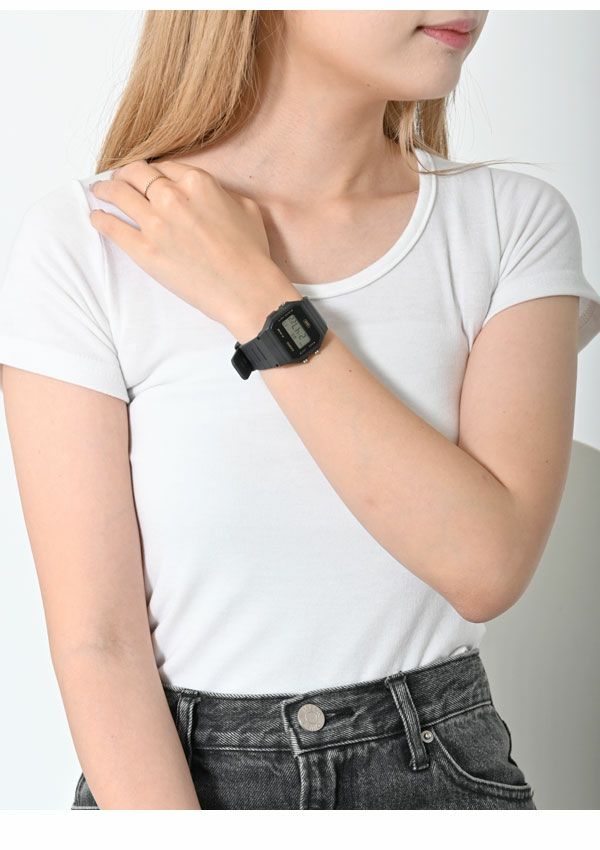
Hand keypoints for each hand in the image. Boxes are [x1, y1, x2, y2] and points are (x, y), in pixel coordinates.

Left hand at [88, 159, 295, 332]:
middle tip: (119, 179)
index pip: (164, 167)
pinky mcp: (144, 251)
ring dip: (105, 190)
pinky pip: (113, 228)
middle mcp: (172, 197)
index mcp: (197, 182)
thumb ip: (221, 194)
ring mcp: (155, 224)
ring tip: (99, 191)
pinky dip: (101, 220)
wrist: (245, 289)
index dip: (154, 172)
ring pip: (118, 194)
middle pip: (136, 174)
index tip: (149, 178)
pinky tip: (96, 217)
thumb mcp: (246, 208)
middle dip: (125, 173)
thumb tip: (210, 196)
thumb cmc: (251, 253)